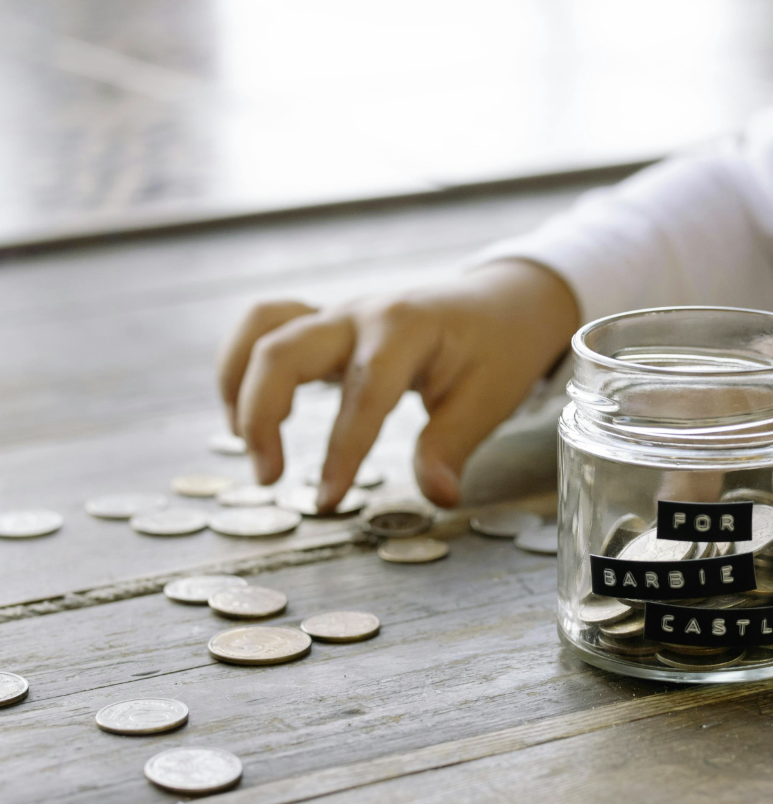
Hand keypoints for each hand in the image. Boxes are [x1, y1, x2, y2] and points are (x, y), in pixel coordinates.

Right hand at [218, 260, 580, 510]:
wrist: (501, 302)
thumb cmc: (497, 349)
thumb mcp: (488, 399)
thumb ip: (452, 446)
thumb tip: (438, 497)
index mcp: (407, 329)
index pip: (363, 392)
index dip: (342, 450)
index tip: (327, 501)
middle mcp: (361, 314)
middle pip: (284, 350)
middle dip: (262, 415)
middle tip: (268, 478)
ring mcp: (338, 313)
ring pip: (262, 329)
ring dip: (240, 385)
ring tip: (244, 444)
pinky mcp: (326, 323)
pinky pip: (266, 327)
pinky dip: (244, 365)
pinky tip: (249, 414)